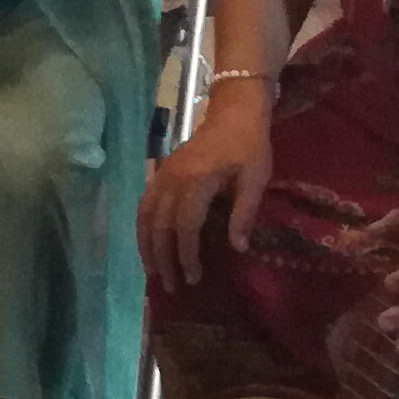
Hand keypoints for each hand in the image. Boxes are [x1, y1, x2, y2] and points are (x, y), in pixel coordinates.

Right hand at [139, 92, 277, 287]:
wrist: (232, 112)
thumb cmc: (249, 146)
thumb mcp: (256, 179)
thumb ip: (244, 213)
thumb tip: (237, 248)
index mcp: (197, 180)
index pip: (185, 225)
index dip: (186, 253)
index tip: (193, 277)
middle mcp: (173, 179)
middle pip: (160, 224)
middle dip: (163, 258)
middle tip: (171, 286)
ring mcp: (163, 174)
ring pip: (145, 215)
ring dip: (147, 245)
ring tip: (152, 272)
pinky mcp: (160, 171)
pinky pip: (144, 203)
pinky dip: (142, 226)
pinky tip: (147, 243)